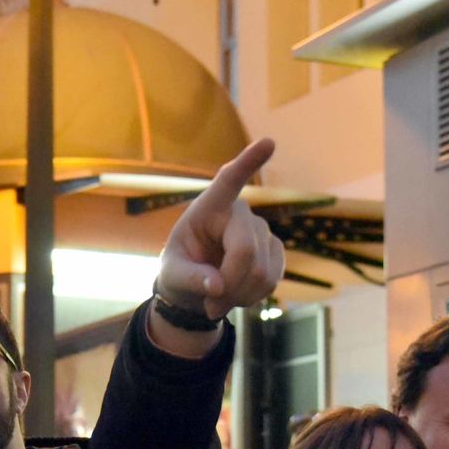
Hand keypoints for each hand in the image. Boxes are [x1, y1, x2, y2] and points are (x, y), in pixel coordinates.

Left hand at [157, 138, 284, 320]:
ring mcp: (263, 230)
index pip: (229, 181)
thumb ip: (190, 279)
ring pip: (261, 272)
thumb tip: (217, 287)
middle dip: (229, 285)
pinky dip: (251, 298)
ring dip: (238, 296)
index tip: (267, 143)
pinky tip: (236, 296)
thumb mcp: (172, 275)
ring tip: (218, 301)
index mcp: (209, 207)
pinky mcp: (276, 251)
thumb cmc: (180, 269)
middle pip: (245, 251)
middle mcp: (241, 212)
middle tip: (210, 306)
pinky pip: (271, 280)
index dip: (248, 162)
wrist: (197, 286)